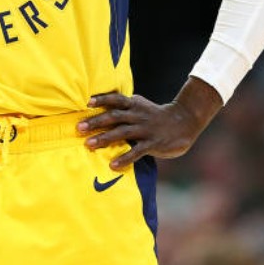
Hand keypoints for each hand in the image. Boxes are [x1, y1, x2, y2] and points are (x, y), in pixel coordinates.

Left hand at [77, 83, 220, 169]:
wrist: (184, 122)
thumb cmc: (156, 115)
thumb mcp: (141, 105)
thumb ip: (125, 105)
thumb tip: (104, 103)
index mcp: (134, 104)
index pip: (116, 99)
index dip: (102, 99)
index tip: (87, 103)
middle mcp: (138, 115)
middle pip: (114, 116)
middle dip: (96, 122)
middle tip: (79, 127)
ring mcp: (145, 129)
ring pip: (122, 133)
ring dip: (104, 139)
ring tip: (89, 145)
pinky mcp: (153, 144)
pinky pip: (136, 151)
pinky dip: (124, 158)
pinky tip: (113, 165)